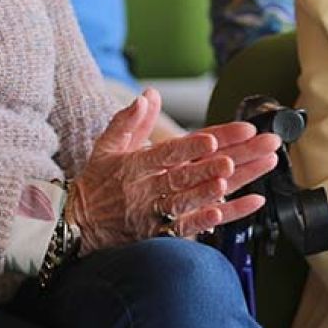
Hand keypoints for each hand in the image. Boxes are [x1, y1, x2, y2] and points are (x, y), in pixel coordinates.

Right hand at [67, 90, 279, 251]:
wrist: (77, 228)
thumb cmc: (96, 185)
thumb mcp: (106, 147)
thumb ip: (129, 121)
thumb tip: (148, 94)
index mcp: (136, 165)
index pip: (170, 152)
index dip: (194, 144)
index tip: (217, 136)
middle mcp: (147, 189)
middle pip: (189, 173)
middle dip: (223, 160)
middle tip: (251, 149)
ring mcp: (154, 213)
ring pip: (192, 199)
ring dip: (219, 187)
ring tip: (245, 173)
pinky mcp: (160, 233)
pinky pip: (189, 227)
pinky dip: (209, 220)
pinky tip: (229, 209)